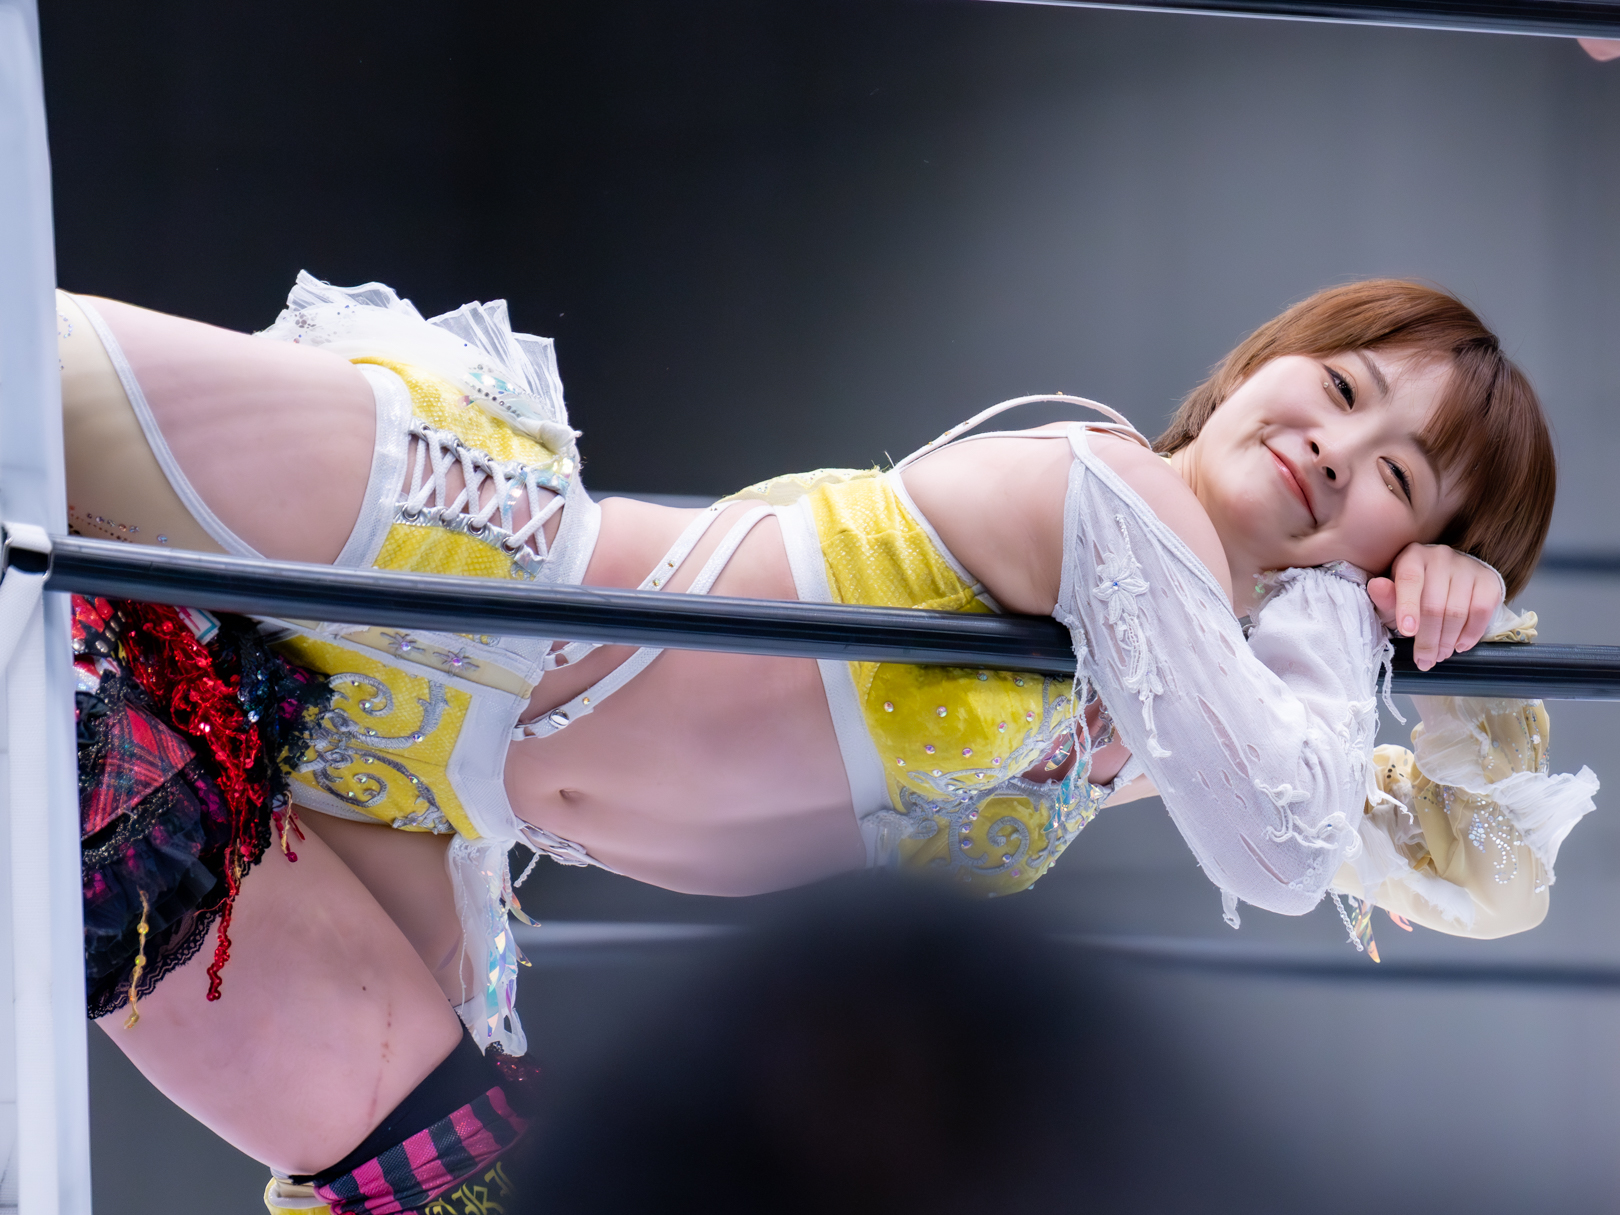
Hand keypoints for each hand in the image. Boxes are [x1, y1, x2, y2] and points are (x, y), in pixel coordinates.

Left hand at [1366, 543, 1502, 670]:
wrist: (1450, 582)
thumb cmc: (1415, 593)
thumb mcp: (1394, 598)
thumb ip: (1385, 598)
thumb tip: (1377, 586)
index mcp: (1412, 557)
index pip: (1409, 580)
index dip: (1408, 607)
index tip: (1407, 632)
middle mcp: (1441, 556)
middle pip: (1434, 605)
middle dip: (1428, 639)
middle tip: (1425, 660)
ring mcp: (1467, 566)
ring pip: (1457, 612)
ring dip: (1447, 641)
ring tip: (1440, 655)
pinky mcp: (1488, 580)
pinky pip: (1481, 611)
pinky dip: (1471, 634)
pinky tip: (1460, 645)